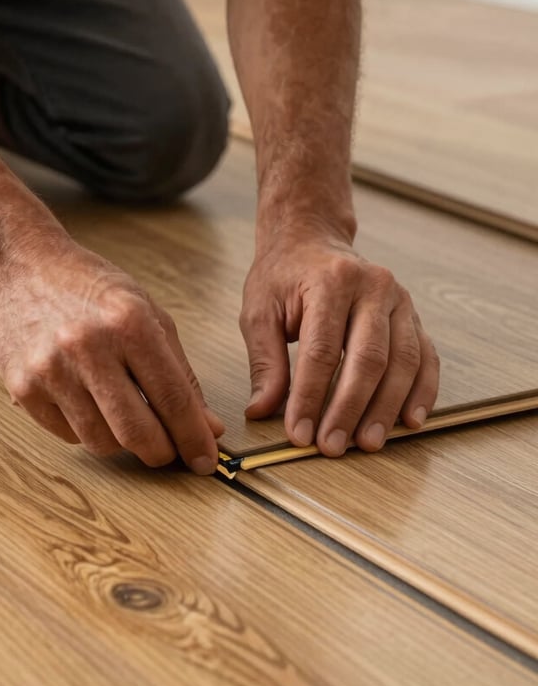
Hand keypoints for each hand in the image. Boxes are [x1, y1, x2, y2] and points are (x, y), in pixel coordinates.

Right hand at [0, 234, 223, 473]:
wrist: (20, 266)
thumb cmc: (88, 287)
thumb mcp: (147, 313)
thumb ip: (179, 373)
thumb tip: (206, 427)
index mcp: (128, 323)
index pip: (172, 398)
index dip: (193, 438)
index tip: (204, 460)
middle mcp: (88, 346)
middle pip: (137, 431)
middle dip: (161, 452)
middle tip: (168, 452)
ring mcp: (50, 369)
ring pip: (101, 441)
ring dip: (123, 443)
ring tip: (126, 419)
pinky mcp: (23, 387)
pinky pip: (67, 435)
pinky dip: (87, 431)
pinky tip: (89, 405)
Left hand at [240, 233, 439, 455]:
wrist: (311, 239)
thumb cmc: (283, 276)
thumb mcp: (259, 312)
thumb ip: (264, 362)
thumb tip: (262, 410)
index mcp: (330, 281)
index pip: (322, 350)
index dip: (311, 397)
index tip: (300, 433)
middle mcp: (373, 287)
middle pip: (368, 358)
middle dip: (350, 408)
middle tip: (334, 446)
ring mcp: (400, 300)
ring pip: (403, 362)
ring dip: (386, 408)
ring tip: (368, 443)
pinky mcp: (413, 315)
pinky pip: (426, 357)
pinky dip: (421, 392)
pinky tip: (410, 421)